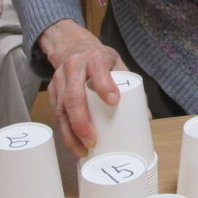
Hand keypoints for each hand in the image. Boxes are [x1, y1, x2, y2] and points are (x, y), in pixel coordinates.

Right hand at [39, 18, 126, 156]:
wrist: (73, 47)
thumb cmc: (100, 59)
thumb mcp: (117, 64)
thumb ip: (130, 86)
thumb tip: (146, 117)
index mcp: (94, 58)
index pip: (97, 69)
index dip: (104, 85)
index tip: (114, 102)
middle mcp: (73, 67)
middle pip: (73, 95)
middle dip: (81, 121)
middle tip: (93, 140)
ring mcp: (59, 79)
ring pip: (61, 109)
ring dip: (71, 133)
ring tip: (83, 150)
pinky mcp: (52, 91)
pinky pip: (56, 114)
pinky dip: (65, 132)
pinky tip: (74, 144)